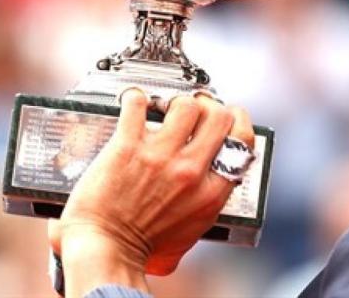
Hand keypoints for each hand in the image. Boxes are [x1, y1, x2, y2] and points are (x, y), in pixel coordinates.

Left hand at [47, 88, 254, 296]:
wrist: (105, 249)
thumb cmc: (141, 250)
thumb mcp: (189, 235)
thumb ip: (201, 209)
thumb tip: (203, 194)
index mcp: (210, 192)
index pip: (242, 140)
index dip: (238, 120)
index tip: (229, 115)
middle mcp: (190, 170)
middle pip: (219, 115)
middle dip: (210, 105)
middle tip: (196, 107)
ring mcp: (160, 155)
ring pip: (186, 105)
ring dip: (176, 102)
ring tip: (164, 106)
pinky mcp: (128, 146)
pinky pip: (138, 104)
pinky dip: (136, 98)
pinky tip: (134, 103)